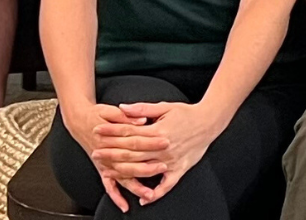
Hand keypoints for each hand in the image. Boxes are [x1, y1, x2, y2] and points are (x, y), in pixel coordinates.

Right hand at [65, 102, 152, 212]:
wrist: (79, 122)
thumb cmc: (97, 115)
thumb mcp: (111, 111)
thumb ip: (127, 116)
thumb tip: (142, 120)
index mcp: (113, 136)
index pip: (135, 140)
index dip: (151, 141)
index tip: (166, 142)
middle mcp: (109, 152)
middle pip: (131, 161)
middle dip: (148, 166)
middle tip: (163, 168)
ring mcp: (106, 163)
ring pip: (123, 177)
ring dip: (135, 187)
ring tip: (149, 194)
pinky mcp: (103, 169)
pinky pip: (109, 185)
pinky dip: (116, 196)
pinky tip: (125, 206)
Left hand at [97, 101, 225, 204]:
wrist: (209, 122)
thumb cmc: (187, 113)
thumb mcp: (165, 107)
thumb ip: (142, 108)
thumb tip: (122, 108)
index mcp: (159, 131)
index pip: (129, 133)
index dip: (111, 132)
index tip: (97, 131)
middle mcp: (163, 148)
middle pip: (132, 153)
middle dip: (111, 153)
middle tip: (95, 153)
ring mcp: (171, 161)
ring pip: (143, 169)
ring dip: (124, 172)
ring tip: (108, 172)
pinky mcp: (180, 170)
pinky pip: (166, 186)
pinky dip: (155, 194)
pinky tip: (143, 199)